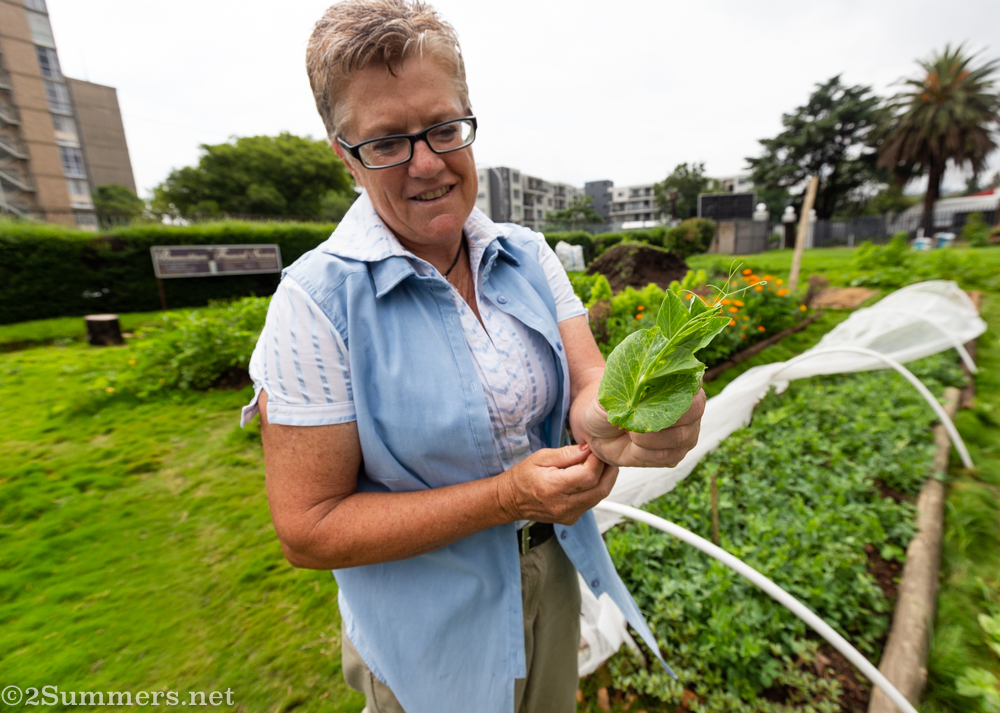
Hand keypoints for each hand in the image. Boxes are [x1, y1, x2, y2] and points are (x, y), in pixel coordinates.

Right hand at [496, 444, 618, 524]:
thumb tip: (588, 449)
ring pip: (599, 496)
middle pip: (600, 488)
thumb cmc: (523, 477)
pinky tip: (591, 477)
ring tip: (600, 464)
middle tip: (606, 456)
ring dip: (605, 479)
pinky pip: (592, 502)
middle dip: (608, 470)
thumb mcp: (541, 457)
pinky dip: (596, 488)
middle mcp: (563, 505)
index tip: (597, 449)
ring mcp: (569, 515)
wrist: (511, 500)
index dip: (598, 460)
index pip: (588, 475)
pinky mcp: (572, 519)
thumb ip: (567, 453)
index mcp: (554, 488)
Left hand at [582, 388, 705, 467]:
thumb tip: (638, 386)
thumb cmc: (609, 406)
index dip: (682, 383)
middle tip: (636, 417)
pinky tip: (634, 447)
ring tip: (630, 433)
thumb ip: (626, 388)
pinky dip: (645, 453)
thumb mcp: (611, 393)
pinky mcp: (676, 454)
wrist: (600, 433)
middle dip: (664, 415)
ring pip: (680, 436)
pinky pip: (668, 456)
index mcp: (677, 383)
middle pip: (694, 409)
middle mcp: (689, 407)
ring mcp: (686, 432)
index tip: (656, 389)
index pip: (692, 379)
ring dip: (649, 437)